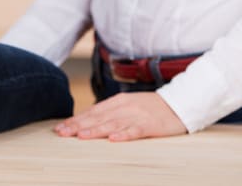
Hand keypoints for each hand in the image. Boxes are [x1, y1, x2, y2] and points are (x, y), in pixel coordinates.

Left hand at [54, 92, 186, 141]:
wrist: (180, 102)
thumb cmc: (151, 106)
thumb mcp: (128, 104)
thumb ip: (110, 111)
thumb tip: (88, 120)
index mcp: (118, 101)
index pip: (93, 111)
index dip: (76, 120)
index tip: (61, 128)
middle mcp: (125, 107)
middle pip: (98, 117)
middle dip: (79, 125)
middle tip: (62, 133)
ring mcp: (138, 115)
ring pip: (113, 124)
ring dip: (96, 130)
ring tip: (81, 136)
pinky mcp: (150, 125)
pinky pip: (135, 130)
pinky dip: (124, 135)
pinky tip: (113, 139)